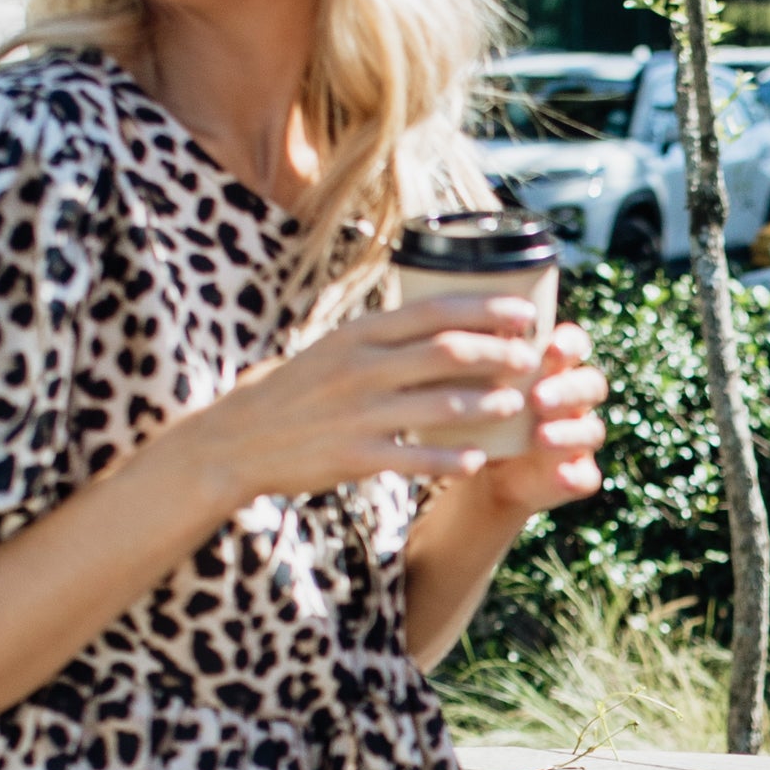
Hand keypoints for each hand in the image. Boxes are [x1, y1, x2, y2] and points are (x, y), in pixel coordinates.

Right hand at [170, 285, 543, 508]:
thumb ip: (382, 338)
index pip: (433, 311)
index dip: (486, 309)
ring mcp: (358, 413)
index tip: (526, 312)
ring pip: (439, 403)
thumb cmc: (295, 393)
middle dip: (498, 353)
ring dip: (486, 404)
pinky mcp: (353, 456)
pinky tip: (478, 461)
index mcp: (359, 334)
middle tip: (532, 359)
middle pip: (446, 351)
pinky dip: (449, 459)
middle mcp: (361, 367)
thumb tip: (440, 322)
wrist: (237, 441)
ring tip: (517, 405)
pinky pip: (414, 457)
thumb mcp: (334, 350)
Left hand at [484, 318, 604, 521]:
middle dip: (568, 390)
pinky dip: (576, 476)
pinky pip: (587, 477)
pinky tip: (561, 477)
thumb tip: (443, 322)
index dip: (570, 344)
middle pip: (591, 385)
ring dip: (571, 432)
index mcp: (552, 367)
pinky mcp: (574, 474)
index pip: (574, 344)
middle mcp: (571, 399)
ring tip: (541, 437)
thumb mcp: (470, 379)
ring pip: (593, 430)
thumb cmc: (474, 405)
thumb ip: (472, 355)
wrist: (474, 462)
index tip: (551, 348)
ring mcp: (576, 438)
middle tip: (538, 398)